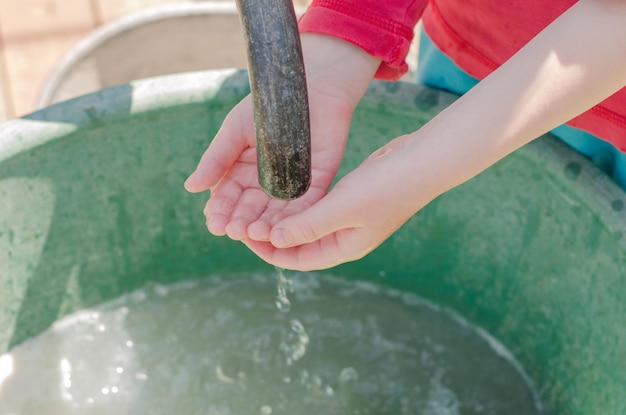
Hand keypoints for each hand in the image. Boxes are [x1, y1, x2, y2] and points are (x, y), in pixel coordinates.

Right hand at [184, 34, 380, 241]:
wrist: (310, 86)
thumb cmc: (267, 105)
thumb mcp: (235, 130)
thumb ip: (216, 159)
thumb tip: (190, 187)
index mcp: (242, 172)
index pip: (228, 198)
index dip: (221, 212)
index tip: (215, 224)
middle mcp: (266, 183)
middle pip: (251, 210)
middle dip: (242, 223)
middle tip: (235, 233)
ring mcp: (291, 185)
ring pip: (277, 213)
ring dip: (266, 226)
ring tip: (256, 234)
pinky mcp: (317, 183)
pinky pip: (306, 205)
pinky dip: (296, 218)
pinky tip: (285, 228)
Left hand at [242, 134, 434, 270]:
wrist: (422, 162)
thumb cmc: (387, 187)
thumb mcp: (343, 208)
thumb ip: (309, 225)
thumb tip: (274, 241)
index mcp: (344, 247)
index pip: (298, 260)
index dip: (269, 252)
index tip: (245, 237)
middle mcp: (345, 237)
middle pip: (299, 245)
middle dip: (272, 236)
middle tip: (245, 222)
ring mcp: (349, 219)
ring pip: (306, 225)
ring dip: (283, 220)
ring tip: (257, 208)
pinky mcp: (351, 200)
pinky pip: (316, 208)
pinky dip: (297, 205)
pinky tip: (281, 192)